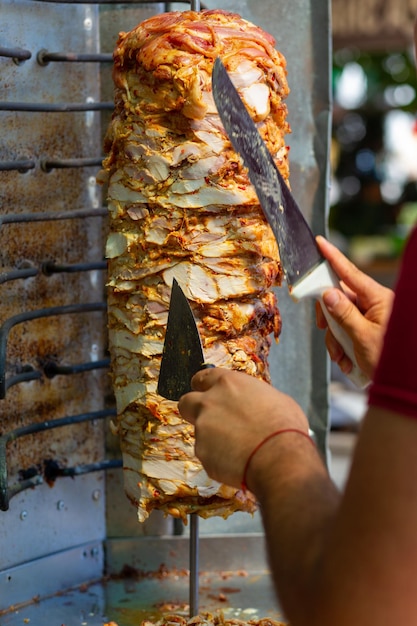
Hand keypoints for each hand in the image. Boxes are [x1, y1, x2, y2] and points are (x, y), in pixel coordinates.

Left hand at [178, 368, 307, 489]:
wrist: (280, 458)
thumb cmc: (284, 427)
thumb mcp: (275, 399)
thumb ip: (253, 398)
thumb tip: (254, 405)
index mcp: (228, 384)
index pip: (202, 378)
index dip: (204, 387)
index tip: (206, 393)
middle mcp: (209, 402)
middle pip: (186, 402)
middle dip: (194, 410)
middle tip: (211, 420)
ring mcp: (203, 428)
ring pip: (200, 432)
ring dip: (213, 439)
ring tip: (238, 448)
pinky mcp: (202, 453)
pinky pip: (207, 455)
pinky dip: (218, 459)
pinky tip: (238, 462)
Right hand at [316, 236, 394, 379]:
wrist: (404, 384)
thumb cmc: (392, 359)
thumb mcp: (363, 337)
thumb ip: (343, 313)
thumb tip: (327, 293)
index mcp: (378, 299)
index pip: (350, 272)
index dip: (333, 257)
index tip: (320, 242)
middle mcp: (374, 304)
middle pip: (339, 298)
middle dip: (329, 318)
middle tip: (324, 330)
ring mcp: (370, 318)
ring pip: (339, 319)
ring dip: (336, 340)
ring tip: (343, 358)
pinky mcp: (367, 331)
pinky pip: (346, 332)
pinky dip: (342, 348)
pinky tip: (348, 362)